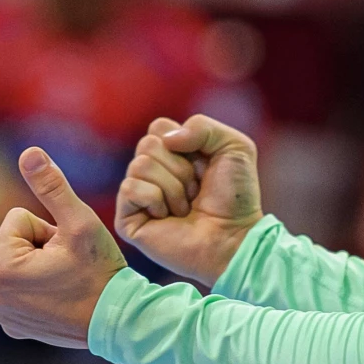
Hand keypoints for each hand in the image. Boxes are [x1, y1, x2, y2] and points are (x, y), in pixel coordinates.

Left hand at [0, 147, 126, 347]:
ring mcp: (1, 313)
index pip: (18, 219)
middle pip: (15, 242)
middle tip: (69, 267)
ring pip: (19, 264)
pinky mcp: (12, 325)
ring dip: (40, 267)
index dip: (47, 229)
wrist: (118, 320)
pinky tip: (62, 300)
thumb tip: (29, 152)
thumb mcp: (78, 222)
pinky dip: (39, 291)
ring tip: (67, 283)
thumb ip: (52, 185)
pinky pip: (21, 289)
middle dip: (42, 248)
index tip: (67, 252)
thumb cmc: (99, 270)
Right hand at [115, 115, 262, 285]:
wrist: (234, 237)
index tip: (205, 167)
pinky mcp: (127, 218)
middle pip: (147, 144)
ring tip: (185, 207)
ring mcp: (138, 194)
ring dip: (172, 188)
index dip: (185, 143)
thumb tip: (166, 140)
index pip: (158, 127)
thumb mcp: (234, 147)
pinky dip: (155, 200)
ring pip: (139, 165)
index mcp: (172, 151)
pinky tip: (167, 217)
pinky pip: (130, 188)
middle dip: (181, 168)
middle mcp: (151, 171)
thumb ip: (202, 126)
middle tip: (196, 191)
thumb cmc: (235, 197)